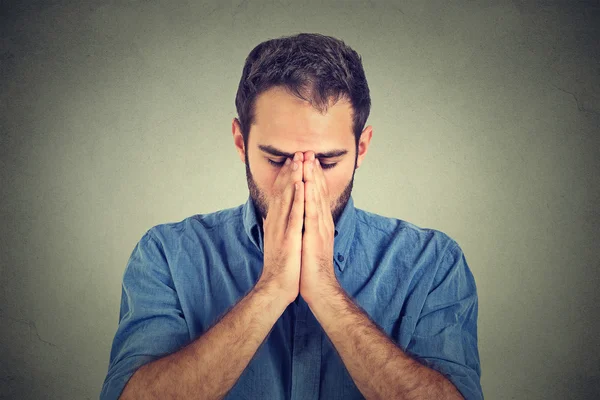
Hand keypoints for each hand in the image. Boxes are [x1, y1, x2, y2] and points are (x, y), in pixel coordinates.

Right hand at [257, 151, 303, 304]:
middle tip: (297, 153)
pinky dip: (297, 198)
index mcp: (275, 222)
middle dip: (290, 171)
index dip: (286, 177)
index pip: (280, 195)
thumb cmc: (280, 266)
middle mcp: (276, 221)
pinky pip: (294, 213)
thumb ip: (276, 226)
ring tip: (299, 160)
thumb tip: (275, 216)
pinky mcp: (289, 236)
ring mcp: (281, 228)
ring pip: (287, 198)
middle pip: (282, 192)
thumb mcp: (277, 241)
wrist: (276, 286)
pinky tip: (301, 184)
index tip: (292, 161)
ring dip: (293, 178)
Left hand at [300, 151, 338, 304]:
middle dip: (313, 172)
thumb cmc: (311, 266)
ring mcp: (319, 228)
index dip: (312, 177)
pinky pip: (311, 213)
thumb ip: (310, 226)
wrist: (318, 286)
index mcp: (320, 222)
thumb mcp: (310, 241)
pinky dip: (308, 198)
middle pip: (317, 192)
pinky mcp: (314, 236)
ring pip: (315, 198)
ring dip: (311, 179)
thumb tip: (305, 215)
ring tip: (308, 161)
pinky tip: (305, 185)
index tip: (308, 161)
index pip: (316, 195)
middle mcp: (322, 222)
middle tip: (309, 152)